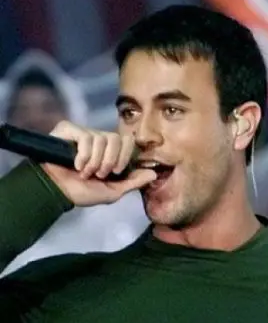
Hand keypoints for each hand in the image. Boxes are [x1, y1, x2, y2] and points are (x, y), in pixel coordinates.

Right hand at [41, 120, 155, 206]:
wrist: (58, 192)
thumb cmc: (83, 192)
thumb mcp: (113, 191)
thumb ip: (133, 182)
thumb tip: (154, 174)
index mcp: (111, 152)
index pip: (128, 141)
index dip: (125, 156)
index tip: (116, 172)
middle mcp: (99, 140)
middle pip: (116, 138)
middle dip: (110, 160)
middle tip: (100, 174)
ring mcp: (84, 133)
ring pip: (101, 138)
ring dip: (95, 161)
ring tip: (86, 172)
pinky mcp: (69, 129)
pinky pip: (86, 136)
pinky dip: (83, 155)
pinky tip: (76, 165)